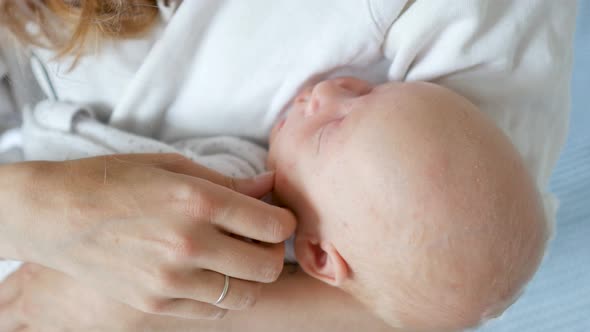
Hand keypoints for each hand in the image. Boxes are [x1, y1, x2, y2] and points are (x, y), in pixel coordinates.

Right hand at [0, 154, 295, 318]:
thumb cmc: (115, 180)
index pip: (273, 225)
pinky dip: (221, 296)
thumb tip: (268, 186)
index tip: (278, 219)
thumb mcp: (172, 166)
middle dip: (275, 253)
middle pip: (267, 266)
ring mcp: (172, 279)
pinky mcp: (155, 302)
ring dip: (250, 279)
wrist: (57, 214)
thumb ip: (227, 181)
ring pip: (244, 296)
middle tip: (262, 241)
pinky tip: (210, 275)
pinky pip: (211, 311)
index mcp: (199, 201)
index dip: (285, 222)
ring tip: (237, 260)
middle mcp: (190, 243)